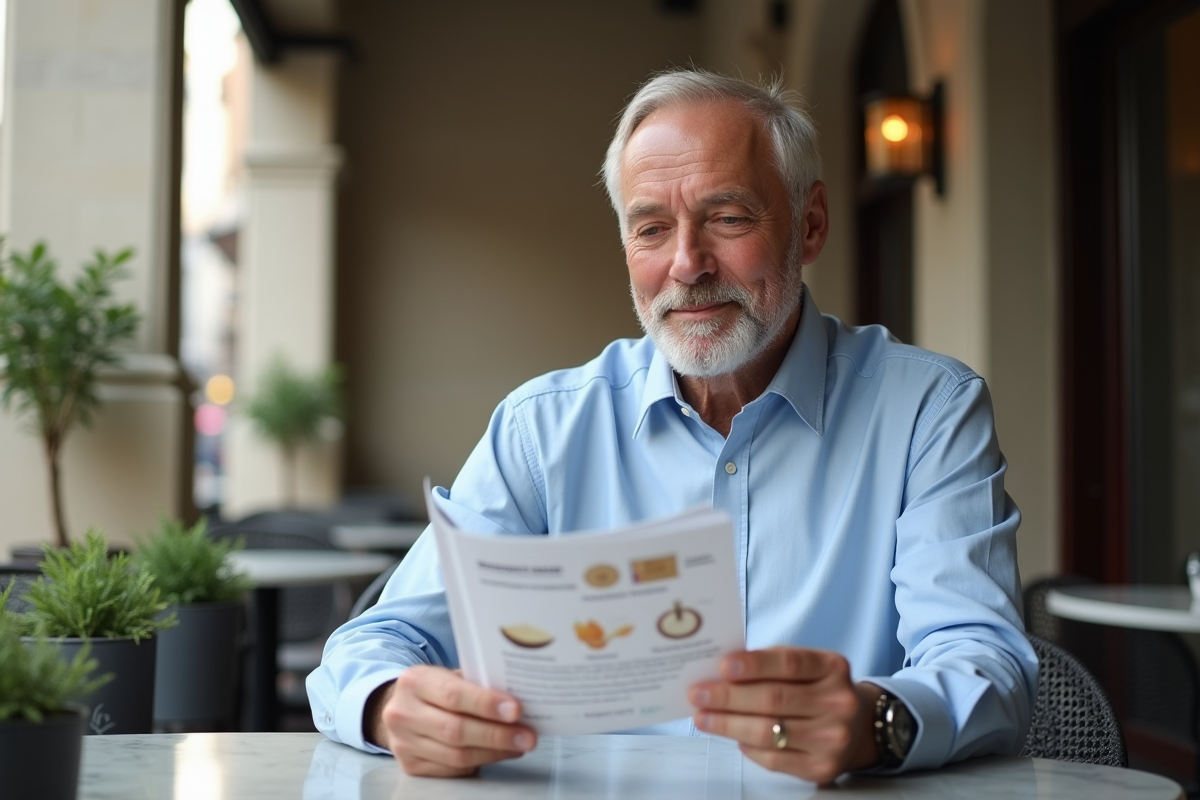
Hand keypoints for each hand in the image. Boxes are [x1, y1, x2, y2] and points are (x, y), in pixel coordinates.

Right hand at [366, 665, 537, 776]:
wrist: (400, 707)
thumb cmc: (434, 689)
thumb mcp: (448, 675)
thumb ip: (475, 684)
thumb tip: (516, 700)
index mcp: (414, 682)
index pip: (453, 695)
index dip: (486, 704)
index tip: (516, 710)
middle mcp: (403, 713)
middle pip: (456, 730)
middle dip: (497, 734)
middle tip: (527, 735)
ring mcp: (403, 742)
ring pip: (456, 755)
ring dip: (494, 752)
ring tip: (518, 745)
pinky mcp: (410, 765)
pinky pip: (452, 770)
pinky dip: (480, 762)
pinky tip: (498, 753)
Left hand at [688, 647, 879, 783]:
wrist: (859, 727)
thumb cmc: (818, 690)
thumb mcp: (806, 667)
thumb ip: (770, 664)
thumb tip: (721, 673)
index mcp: (832, 668)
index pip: (789, 664)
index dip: (755, 665)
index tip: (723, 666)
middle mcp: (838, 703)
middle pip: (774, 700)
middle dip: (729, 697)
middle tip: (698, 694)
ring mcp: (833, 738)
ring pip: (769, 732)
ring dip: (728, 724)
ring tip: (704, 717)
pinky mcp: (822, 768)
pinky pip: (774, 759)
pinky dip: (747, 747)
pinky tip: (733, 736)